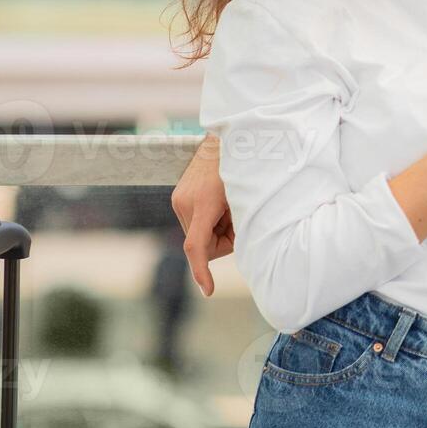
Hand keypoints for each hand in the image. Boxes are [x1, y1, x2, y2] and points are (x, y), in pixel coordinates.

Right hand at [171, 134, 234, 296]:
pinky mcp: (178, 197)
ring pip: (200, 234)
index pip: (196, 247)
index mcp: (202, 204)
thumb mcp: (248, 195)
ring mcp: (178, 199)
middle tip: (240, 216)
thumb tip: (243, 247)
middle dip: (223, 239)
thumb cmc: (245, 165)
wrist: (227, 136)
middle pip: (204, 244)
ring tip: (231, 203)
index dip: (202, 271)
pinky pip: (196, 222)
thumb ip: (242, 223)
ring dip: (217, 228)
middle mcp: (184, 203)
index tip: (209, 290)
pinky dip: (211, 220)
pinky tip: (221, 202)